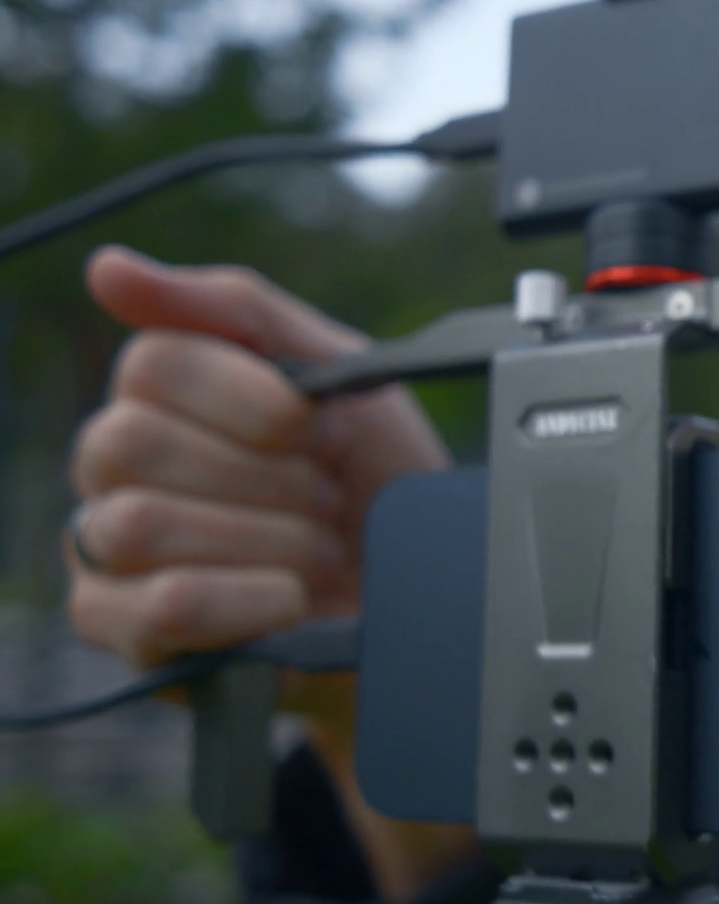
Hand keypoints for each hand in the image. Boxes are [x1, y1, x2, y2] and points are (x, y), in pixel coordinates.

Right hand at [66, 247, 447, 735]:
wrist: (427, 593)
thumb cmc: (378, 480)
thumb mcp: (341, 372)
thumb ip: (237, 308)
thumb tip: (108, 270)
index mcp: (158, 396)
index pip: (151, 363)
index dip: (255, 399)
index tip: (325, 430)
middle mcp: (113, 469)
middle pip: (131, 442)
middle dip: (266, 475)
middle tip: (327, 497)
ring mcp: (107, 553)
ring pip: (140, 524)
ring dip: (265, 537)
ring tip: (319, 551)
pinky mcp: (126, 633)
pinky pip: (164, 606)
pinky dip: (250, 598)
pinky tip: (293, 597)